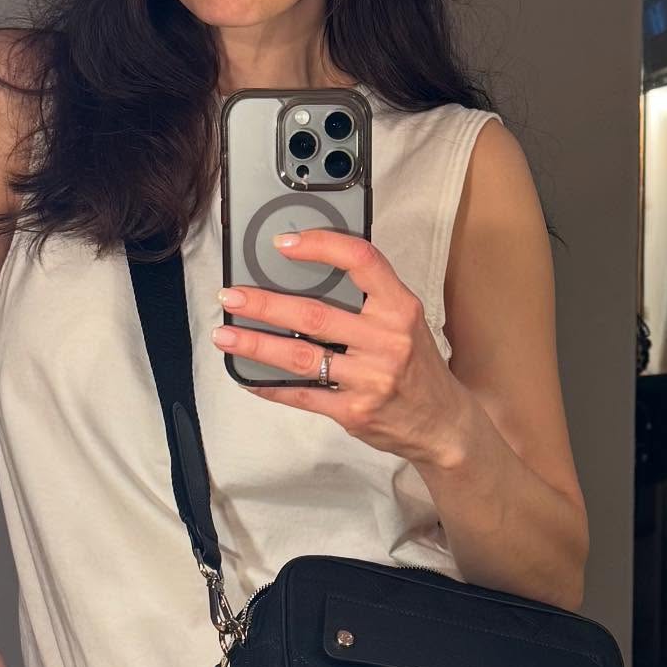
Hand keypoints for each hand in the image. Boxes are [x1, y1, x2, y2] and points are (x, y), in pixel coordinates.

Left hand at [211, 228, 470, 468]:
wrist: (442, 423)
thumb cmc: (416, 364)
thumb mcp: (406, 320)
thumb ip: (369, 296)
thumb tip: (306, 270)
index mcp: (400, 308)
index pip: (361, 261)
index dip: (320, 246)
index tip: (283, 244)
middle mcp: (386, 341)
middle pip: (315, 315)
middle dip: (265, 304)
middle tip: (231, 296)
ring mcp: (369, 379)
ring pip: (301, 357)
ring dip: (256, 344)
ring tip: (225, 335)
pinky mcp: (354, 411)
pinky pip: (302, 395)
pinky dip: (270, 385)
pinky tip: (247, 376)